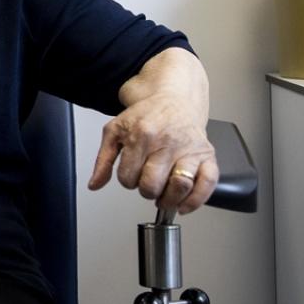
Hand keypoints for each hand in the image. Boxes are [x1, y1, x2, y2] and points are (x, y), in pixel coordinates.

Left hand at [88, 89, 217, 214]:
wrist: (174, 99)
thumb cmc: (145, 116)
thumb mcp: (115, 131)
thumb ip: (102, 160)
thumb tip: (95, 184)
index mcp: (142, 135)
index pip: (127, 178)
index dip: (127, 180)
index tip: (132, 172)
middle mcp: (168, 142)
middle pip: (152, 185)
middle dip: (146, 190)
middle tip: (148, 182)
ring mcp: (190, 149)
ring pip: (180, 186)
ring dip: (168, 199)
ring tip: (164, 195)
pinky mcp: (207, 154)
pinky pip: (208, 183)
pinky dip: (196, 200)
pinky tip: (183, 204)